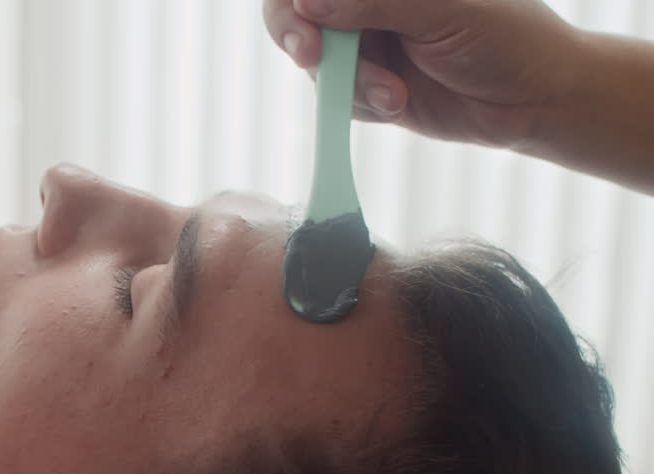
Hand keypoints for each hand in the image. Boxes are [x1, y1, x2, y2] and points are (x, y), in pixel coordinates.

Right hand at [263, 0, 580, 149]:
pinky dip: (361, 104)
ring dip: (348, 82)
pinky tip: (398, 103)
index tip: (306, 19)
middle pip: (296, 12)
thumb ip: (374, 2)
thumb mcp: (443, 11)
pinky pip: (335, 97)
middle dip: (301, 36)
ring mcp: (367, 43)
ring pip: (315, 60)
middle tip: (313, 58)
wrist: (534, 99)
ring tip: (395, 95)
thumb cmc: (506, 37)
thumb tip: (307, 2)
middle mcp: (371, 3)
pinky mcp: (368, 86)